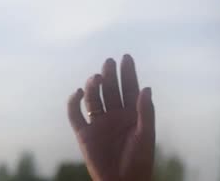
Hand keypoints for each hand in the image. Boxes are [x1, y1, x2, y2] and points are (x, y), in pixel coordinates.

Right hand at [67, 54, 154, 180]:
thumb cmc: (140, 160)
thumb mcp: (146, 134)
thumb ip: (146, 111)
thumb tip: (146, 88)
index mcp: (132, 113)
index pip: (129, 88)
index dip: (127, 73)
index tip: (126, 57)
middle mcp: (115, 115)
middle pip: (111, 90)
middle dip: (110, 75)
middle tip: (109, 62)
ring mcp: (99, 123)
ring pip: (94, 99)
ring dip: (94, 87)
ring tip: (97, 78)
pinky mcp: (84, 134)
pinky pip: (75, 114)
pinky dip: (74, 102)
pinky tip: (79, 92)